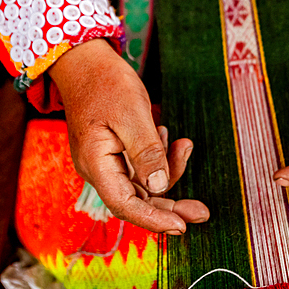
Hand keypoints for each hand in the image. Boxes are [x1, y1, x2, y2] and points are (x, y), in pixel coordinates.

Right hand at [48, 38, 208, 233]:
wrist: (86, 62)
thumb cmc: (106, 83)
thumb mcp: (132, 114)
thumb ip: (146, 152)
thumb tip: (160, 187)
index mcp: (96, 163)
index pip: (125, 205)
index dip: (153, 219)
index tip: (181, 226)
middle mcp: (99, 169)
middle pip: (136, 201)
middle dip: (169, 206)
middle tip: (202, 211)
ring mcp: (106, 162)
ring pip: (142, 185)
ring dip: (168, 173)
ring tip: (184, 146)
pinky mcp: (115, 153)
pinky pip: (141, 168)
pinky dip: (160, 158)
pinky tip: (169, 138)